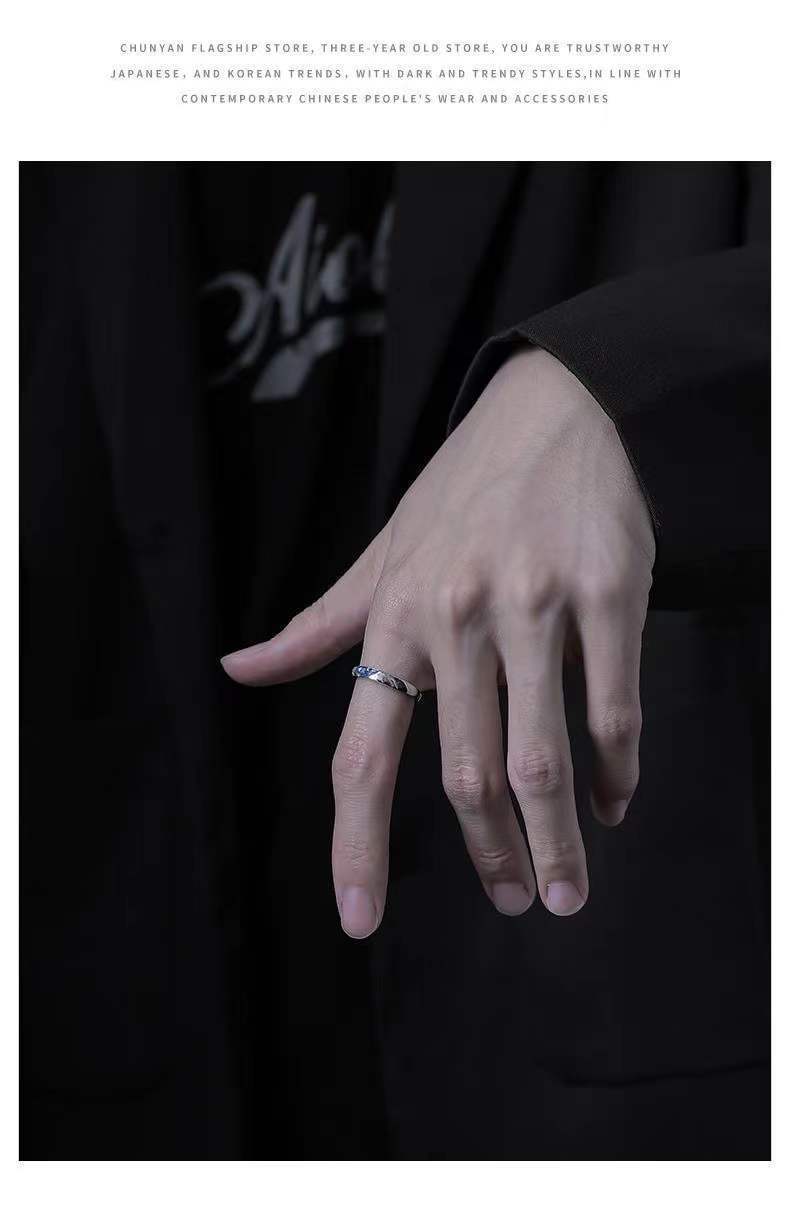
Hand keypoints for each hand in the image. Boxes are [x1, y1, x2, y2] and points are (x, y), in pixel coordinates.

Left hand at [221, 348, 655, 937]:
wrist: (559, 407)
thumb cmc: (463, 491)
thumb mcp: (382, 554)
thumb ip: (318, 625)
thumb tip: (237, 670)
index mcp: (394, 618)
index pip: (360, 755)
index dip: (355, 846)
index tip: (359, 919)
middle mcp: (455, 616)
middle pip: (466, 776)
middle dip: (490, 856)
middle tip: (513, 901)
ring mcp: (534, 605)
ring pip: (542, 758)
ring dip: (557, 841)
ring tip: (565, 891)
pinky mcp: (607, 592)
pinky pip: (612, 709)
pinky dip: (616, 772)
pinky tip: (614, 802)